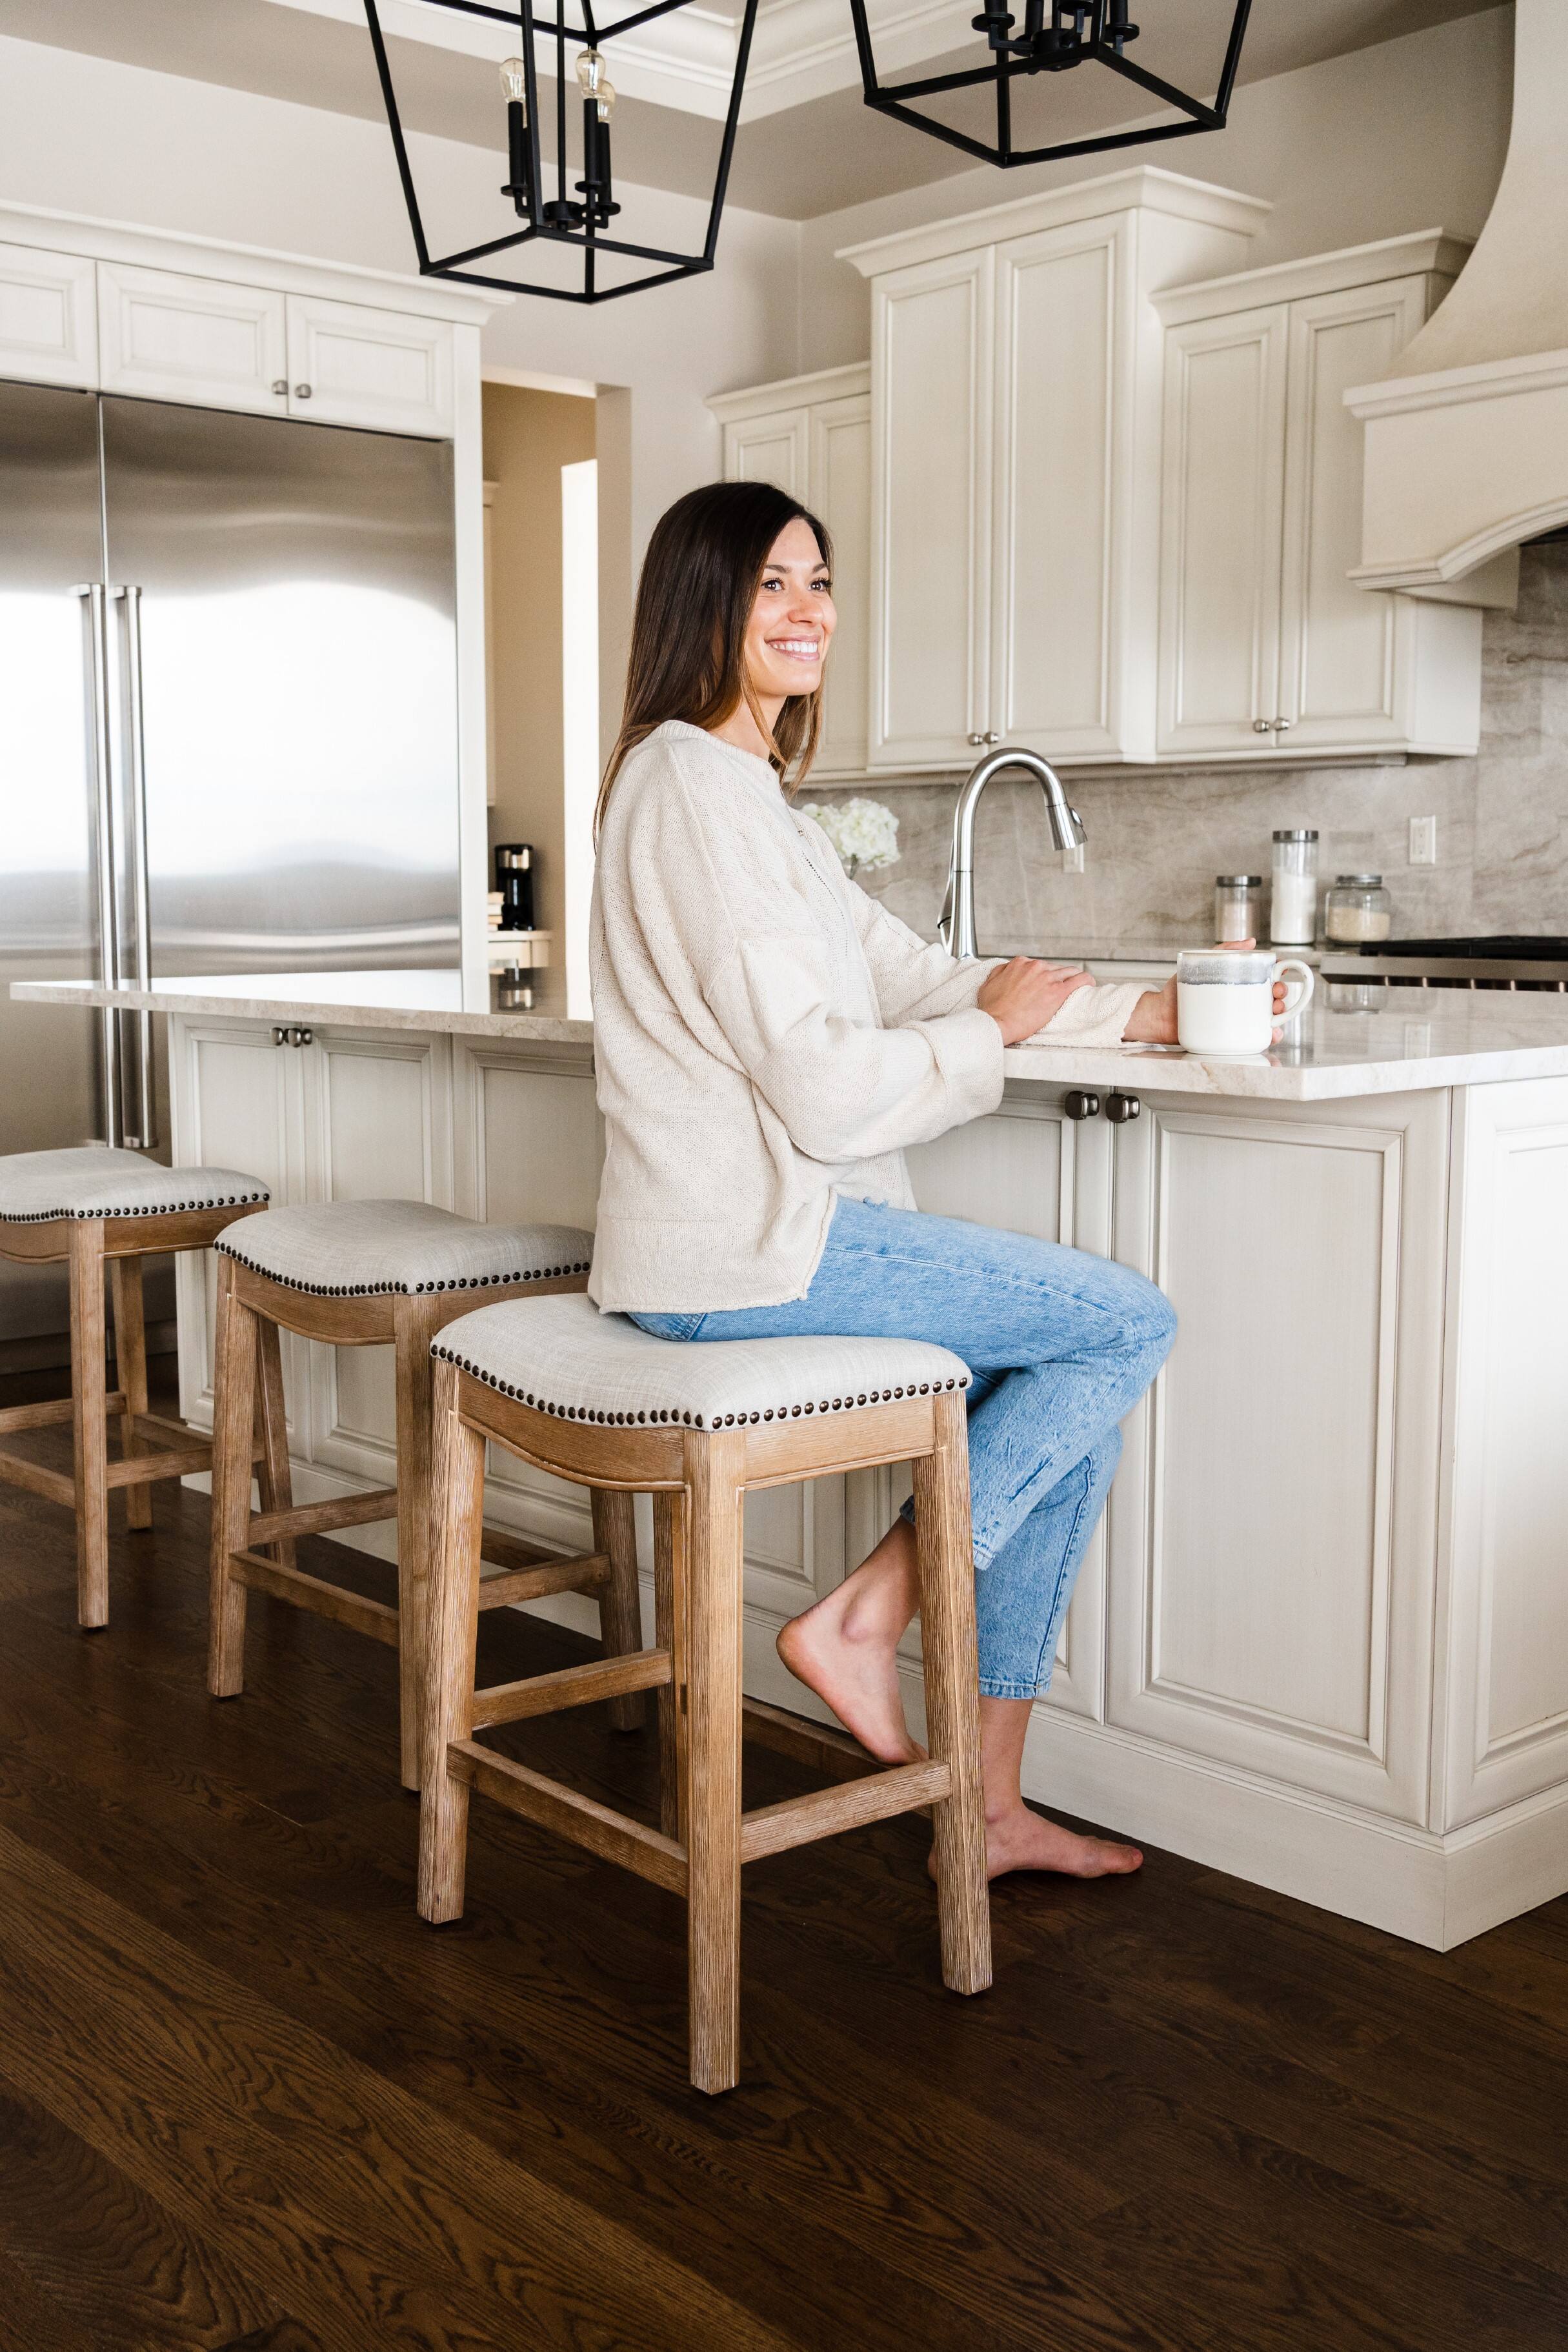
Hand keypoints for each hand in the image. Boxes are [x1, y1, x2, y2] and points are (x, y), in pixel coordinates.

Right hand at [977, 956, 1093, 1045]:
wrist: (996, 1023)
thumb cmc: (991, 1009)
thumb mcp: (989, 984)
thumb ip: (1000, 973)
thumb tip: (1007, 971)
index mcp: (1019, 964)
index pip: (1039, 965)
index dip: (1043, 976)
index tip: (1045, 984)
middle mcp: (1035, 967)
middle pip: (1055, 968)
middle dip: (1058, 978)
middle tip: (1059, 989)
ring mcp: (1047, 978)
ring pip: (1069, 972)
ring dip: (1073, 979)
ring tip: (1077, 988)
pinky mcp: (1057, 991)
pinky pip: (1080, 980)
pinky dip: (1087, 981)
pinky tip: (1089, 985)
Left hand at [1122, 939, 1289, 1045]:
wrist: (1159, 1014)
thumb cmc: (1179, 989)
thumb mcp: (1200, 963)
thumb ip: (1224, 950)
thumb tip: (1250, 942)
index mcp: (1238, 987)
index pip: (1266, 983)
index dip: (1279, 982)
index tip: (1279, 981)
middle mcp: (1240, 1004)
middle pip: (1270, 1003)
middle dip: (1281, 1001)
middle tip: (1276, 998)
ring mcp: (1235, 1022)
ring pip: (1266, 1022)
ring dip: (1279, 1021)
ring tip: (1275, 1017)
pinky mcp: (1228, 1038)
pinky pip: (1251, 1039)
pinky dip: (1265, 1038)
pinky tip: (1269, 1034)